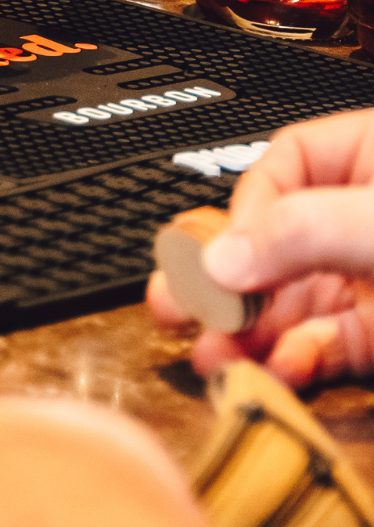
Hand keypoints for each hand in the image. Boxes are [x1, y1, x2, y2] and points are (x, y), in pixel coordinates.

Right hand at [147, 109, 373, 382]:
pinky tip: (277, 369)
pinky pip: (328, 347)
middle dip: (224, 283)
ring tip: (214, 358)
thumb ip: (300, 232)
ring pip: (294, 305)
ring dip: (250, 333)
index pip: (280, 169)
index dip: (244, 214)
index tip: (224, 256)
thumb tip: (219, 259)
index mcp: (365, 158)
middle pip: (274, 245)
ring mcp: (371, 277)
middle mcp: (359, 217)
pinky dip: (298, 362)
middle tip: (173, 307)